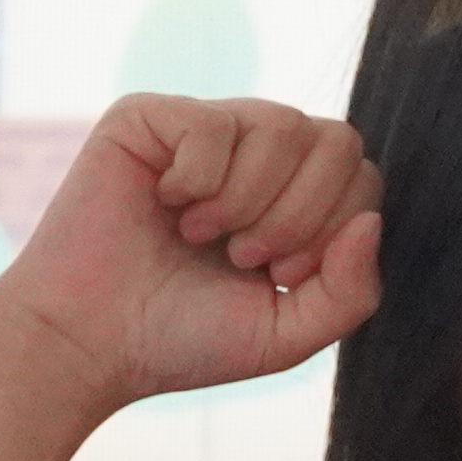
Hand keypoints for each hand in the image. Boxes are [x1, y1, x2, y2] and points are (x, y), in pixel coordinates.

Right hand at [0, 95, 382, 413]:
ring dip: (248, 200)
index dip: (332, 231)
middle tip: (243, 256)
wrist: (90, 344)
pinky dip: (197, 181)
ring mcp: (205, 128)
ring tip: (200, 235)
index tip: (278, 277)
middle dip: (299, 215)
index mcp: (294, 193)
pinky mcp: (149, 116)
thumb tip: (371, 221)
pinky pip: (212, 124)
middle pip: (337, 141)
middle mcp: (255, 151)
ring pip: (283, 124)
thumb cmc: (183, 337)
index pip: (362, 177)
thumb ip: (350, 291)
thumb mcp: (287, 333)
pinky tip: (163, 206)